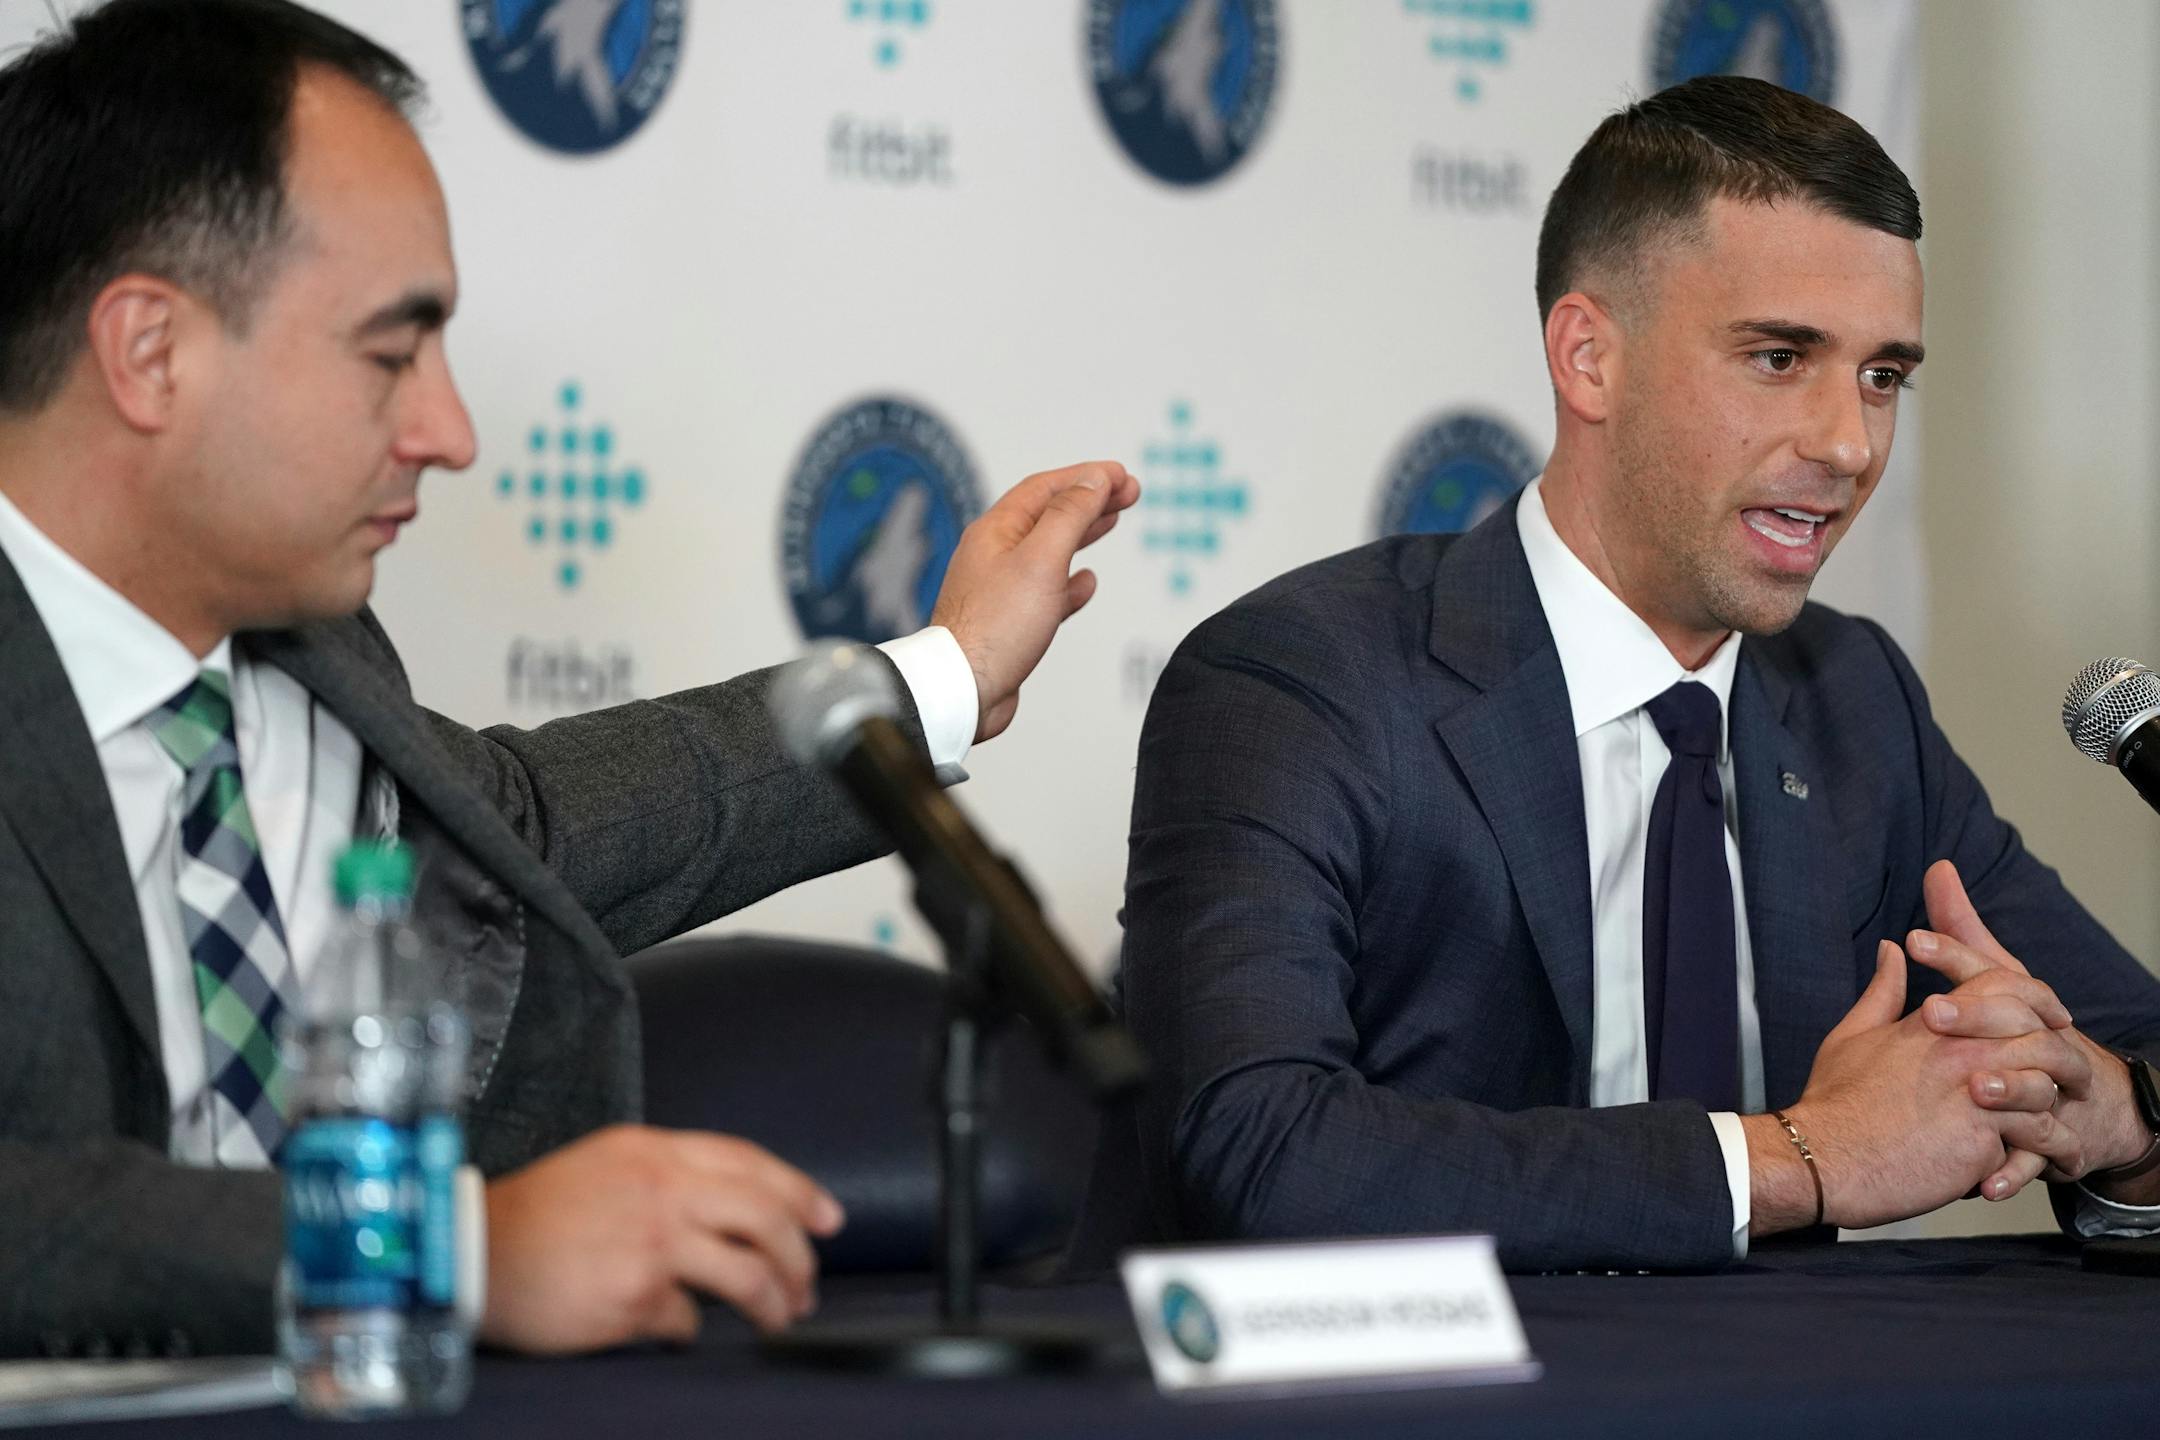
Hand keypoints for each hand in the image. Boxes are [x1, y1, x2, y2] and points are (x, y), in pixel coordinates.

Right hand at [480, 1124, 844, 1353]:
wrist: (472, 1251)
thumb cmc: (535, 1214)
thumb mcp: (606, 1164)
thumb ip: (667, 1175)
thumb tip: (730, 1209)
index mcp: (654, 1151)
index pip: (750, 1163)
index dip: (799, 1191)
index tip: (828, 1218)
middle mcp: (662, 1190)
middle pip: (765, 1217)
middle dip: (799, 1257)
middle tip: (807, 1283)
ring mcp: (652, 1242)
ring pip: (747, 1273)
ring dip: (773, 1301)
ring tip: (779, 1317)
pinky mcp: (636, 1295)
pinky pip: (686, 1320)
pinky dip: (687, 1327)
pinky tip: (673, 1326)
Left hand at [929, 460, 1140, 741]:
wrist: (962, 690)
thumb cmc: (993, 628)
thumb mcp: (1041, 559)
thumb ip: (1069, 516)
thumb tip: (1091, 480)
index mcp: (996, 531)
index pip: (1046, 488)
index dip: (1086, 476)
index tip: (1120, 474)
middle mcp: (995, 555)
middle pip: (1049, 514)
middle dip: (1090, 500)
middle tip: (1127, 492)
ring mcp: (1001, 589)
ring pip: (1049, 550)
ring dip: (1082, 533)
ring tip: (1111, 521)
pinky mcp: (1009, 622)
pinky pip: (1045, 591)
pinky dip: (1070, 582)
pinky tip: (1086, 582)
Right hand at [1746, 940, 2081, 1233]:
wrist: (1825, 1159)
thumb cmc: (1834, 1101)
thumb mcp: (1852, 1034)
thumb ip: (1881, 992)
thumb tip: (1891, 952)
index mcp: (1933, 1023)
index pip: (2002, 986)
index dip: (2033, 996)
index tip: (2050, 1016)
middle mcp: (1961, 1052)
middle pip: (2037, 1033)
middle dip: (2061, 1052)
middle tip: (2072, 1074)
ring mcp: (1977, 1096)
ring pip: (2047, 1086)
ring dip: (2057, 1105)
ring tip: (2061, 1128)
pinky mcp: (1984, 1140)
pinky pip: (2038, 1137)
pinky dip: (2050, 1149)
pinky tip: (2052, 1162)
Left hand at [1908, 860, 2149, 1197]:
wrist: (2092, 1108)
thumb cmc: (2028, 1037)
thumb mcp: (1993, 983)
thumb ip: (1963, 931)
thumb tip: (1939, 868)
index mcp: (2025, 1004)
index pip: (1993, 968)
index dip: (1955, 951)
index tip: (1912, 938)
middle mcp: (2047, 1043)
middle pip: (2023, 1024)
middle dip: (1978, 1016)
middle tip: (1930, 1013)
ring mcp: (2057, 1096)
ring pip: (2043, 1090)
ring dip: (2010, 1090)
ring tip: (1973, 1090)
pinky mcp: (2060, 1145)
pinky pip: (2042, 1159)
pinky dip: (2014, 1170)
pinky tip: (1985, 1181)